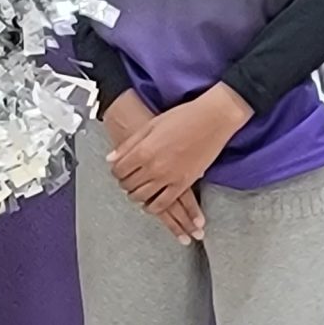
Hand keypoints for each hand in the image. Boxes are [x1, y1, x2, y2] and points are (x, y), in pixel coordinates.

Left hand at [102, 90, 203, 243]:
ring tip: (137, 192)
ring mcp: (169, 178)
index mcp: (143, 151)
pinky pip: (163, 203)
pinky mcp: (184, 184)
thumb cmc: (182, 117)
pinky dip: (153, 207)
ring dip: (136, 196)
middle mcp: (154, 167)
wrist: (212, 119)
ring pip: (143, 197)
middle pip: (129, 185)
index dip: (116, 172)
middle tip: (127, 180)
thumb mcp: (150, 126)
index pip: (118, 171)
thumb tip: (110, 159)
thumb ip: (128, 145)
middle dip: (125, 183)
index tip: (118, 170)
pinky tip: (150, 204)